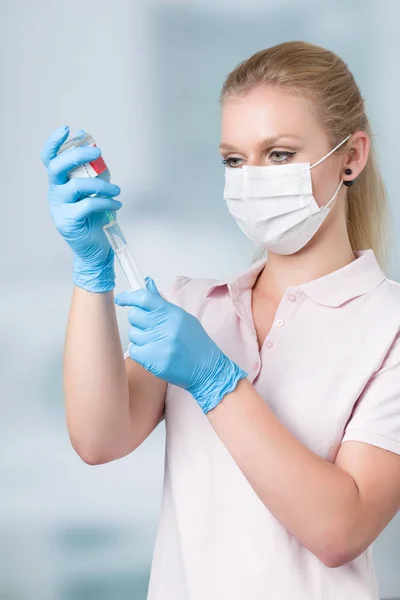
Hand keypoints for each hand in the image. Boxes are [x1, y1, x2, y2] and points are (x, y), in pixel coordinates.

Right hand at [40, 125, 122, 291]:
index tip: (67, 129)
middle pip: (57, 167)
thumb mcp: (95, 191)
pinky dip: (106, 202)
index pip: (49, 159)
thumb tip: (95, 147)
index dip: (55, 143)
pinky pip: (88, 204)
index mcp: (59, 183)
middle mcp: (55, 193)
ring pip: (77, 186)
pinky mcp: (69, 222)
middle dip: (77, 155)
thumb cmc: (95, 218)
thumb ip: (94, 171)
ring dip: (102, 184)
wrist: (95, 249)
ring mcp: (60, 208)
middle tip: (97, 152)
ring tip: (116, 190)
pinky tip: (116, 204)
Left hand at [114, 277, 247, 413]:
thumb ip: (162, 302)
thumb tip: (147, 282)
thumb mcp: (182, 318)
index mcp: (173, 313)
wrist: (208, 369)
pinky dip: (140, 353)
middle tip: (150, 329)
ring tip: (157, 344)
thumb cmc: (195, 343)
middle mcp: (166, 326)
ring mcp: (159, 343)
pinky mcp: (153, 360)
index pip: (145, 298)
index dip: (129, 297)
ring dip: (141, 339)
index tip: (120, 299)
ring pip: (133, 334)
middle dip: (138, 322)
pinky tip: (154, 354)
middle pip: (134, 316)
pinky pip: (134, 350)